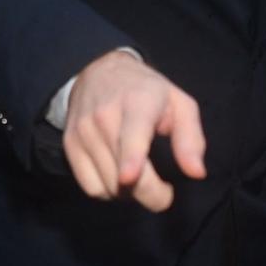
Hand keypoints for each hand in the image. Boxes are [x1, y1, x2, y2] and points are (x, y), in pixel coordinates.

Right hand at [62, 51, 207, 211]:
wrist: (97, 71)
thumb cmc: (146, 91)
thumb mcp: (179, 104)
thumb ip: (190, 139)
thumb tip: (196, 173)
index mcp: (137, 103)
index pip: (131, 134)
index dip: (130, 158)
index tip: (129, 177)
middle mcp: (104, 117)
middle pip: (122, 173)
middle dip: (149, 195)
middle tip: (164, 194)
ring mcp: (83, 132)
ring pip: (107, 185)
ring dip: (129, 194)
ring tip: (141, 177)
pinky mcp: (69, 145)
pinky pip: (90, 187)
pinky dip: (107, 191)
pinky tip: (118, 177)